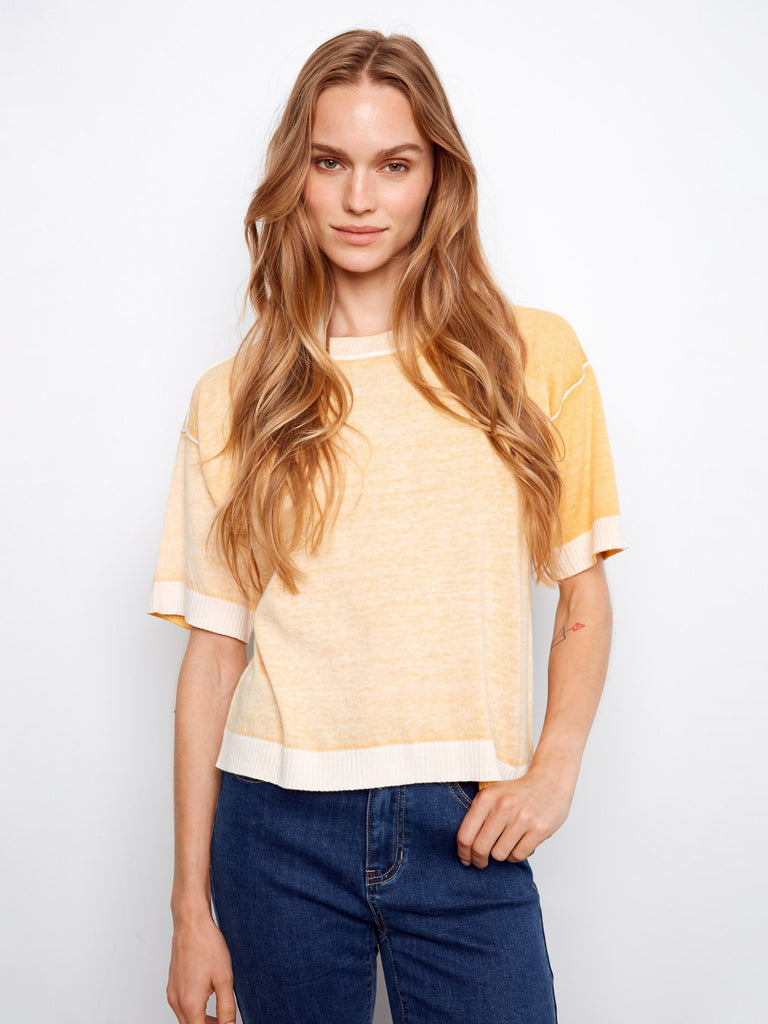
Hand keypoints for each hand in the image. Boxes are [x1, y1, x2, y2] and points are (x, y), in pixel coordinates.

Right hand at [167, 914, 236, 1023]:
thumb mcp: (225, 979)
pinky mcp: (172, 986)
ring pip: (186, 1020)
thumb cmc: (207, 945)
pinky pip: (182, 1007)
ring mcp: (172, 993)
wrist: (191, 923)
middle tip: (225, 1021)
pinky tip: (208, 999)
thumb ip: (227, 1008)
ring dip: (201, 1021)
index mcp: (190, 1003)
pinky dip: (194, 1010)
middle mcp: (177, 1001)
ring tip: (220, 1013)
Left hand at [455, 768, 574, 867]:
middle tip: (481, 863)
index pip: (465, 835)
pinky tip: (517, 845)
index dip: (463, 853)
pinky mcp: (539, 830)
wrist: (550, 781)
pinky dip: (515, 855)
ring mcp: (522, 819)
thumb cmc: (518, 792)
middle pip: (480, 848)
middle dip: (479, 860)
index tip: (465, 859)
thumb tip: (464, 847)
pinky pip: (518, 856)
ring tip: (504, 845)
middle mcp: (503, 807)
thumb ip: (477, 815)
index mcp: (487, 798)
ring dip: (500, 855)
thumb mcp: (492, 794)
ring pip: (499, 855)